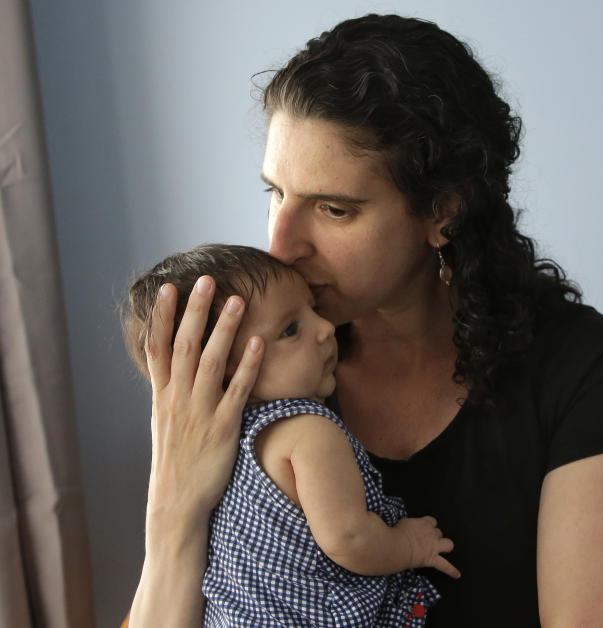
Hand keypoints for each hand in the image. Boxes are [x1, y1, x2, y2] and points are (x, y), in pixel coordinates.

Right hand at [144, 277, 263, 534]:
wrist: (177, 503)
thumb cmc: (177, 461)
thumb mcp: (167, 422)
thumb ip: (173, 393)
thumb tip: (178, 369)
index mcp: (162, 395)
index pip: (157, 347)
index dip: (161, 316)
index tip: (169, 288)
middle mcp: (178, 398)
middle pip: (185, 345)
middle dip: (196, 311)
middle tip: (207, 280)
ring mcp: (200, 411)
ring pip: (211, 361)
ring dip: (225, 329)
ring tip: (237, 300)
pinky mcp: (224, 427)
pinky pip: (238, 390)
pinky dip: (248, 365)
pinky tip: (260, 343)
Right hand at [396, 516, 460, 578]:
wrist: (397, 546)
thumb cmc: (396, 534)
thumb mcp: (402, 522)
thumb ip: (409, 524)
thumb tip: (406, 526)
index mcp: (424, 523)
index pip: (432, 521)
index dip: (429, 525)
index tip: (426, 527)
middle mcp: (431, 534)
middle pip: (439, 532)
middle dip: (435, 536)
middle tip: (428, 540)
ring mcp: (433, 547)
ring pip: (448, 544)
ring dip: (446, 546)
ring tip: (444, 549)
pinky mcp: (432, 559)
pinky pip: (445, 566)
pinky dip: (451, 570)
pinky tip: (457, 574)